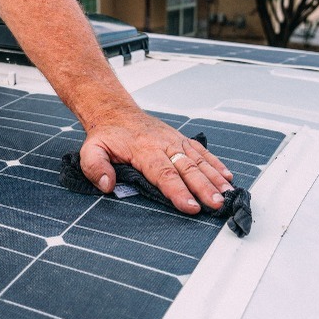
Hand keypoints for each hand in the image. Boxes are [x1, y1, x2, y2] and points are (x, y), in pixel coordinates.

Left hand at [79, 110, 233, 213]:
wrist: (115, 112)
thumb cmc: (105, 135)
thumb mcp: (90, 150)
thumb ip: (96, 168)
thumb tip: (107, 185)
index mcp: (143, 149)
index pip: (163, 174)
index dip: (178, 191)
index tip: (190, 206)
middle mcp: (163, 144)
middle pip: (187, 169)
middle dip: (203, 188)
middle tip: (216, 205)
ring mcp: (174, 141)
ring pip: (198, 160)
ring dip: (215, 179)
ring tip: (227, 195)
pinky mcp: (180, 140)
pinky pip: (201, 152)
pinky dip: (215, 164)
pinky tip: (227, 177)